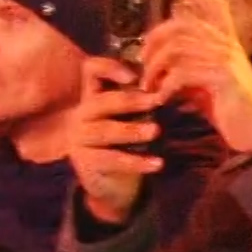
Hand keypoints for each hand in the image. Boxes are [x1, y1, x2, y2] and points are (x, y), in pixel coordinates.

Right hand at [68, 58, 163, 224]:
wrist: (111, 184)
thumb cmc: (125, 143)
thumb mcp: (132, 118)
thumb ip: (142, 100)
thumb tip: (170, 85)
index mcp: (93, 97)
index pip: (91, 71)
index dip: (109, 67)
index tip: (135, 75)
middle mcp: (83, 115)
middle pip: (101, 102)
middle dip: (130, 100)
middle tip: (156, 101)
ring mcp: (81, 140)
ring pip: (106, 132)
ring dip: (132, 130)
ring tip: (156, 131)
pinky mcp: (86, 163)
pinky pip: (113, 160)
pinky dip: (137, 162)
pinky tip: (158, 163)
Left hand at [137, 0, 251, 153]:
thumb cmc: (234, 113)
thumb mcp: (208, 87)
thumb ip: (189, 72)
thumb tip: (158, 69)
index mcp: (227, 42)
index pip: (214, 4)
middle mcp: (227, 44)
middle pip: (180, 25)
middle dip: (154, 42)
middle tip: (143, 64)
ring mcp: (226, 58)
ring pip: (176, 48)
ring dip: (155, 68)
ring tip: (149, 87)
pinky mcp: (222, 76)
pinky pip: (182, 72)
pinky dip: (165, 87)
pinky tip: (162, 99)